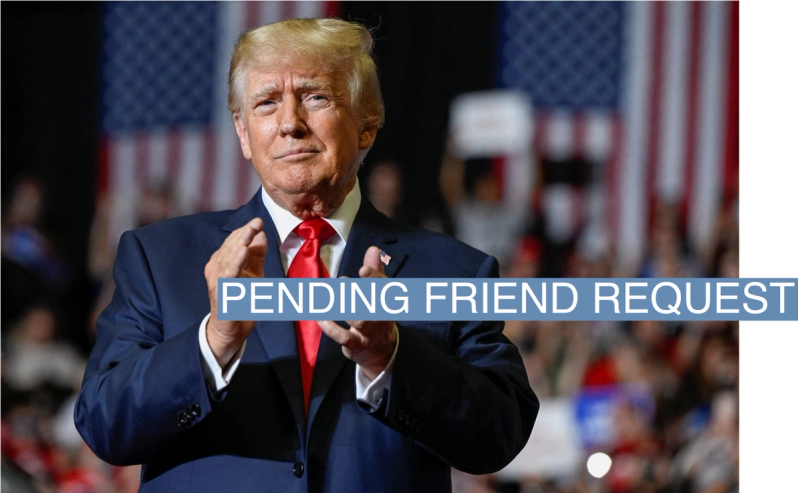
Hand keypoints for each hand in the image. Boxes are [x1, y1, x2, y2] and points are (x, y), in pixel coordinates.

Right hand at [204, 217, 266, 366]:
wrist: (231, 330)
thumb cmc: (242, 300)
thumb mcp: (253, 273)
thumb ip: (257, 255)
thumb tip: (262, 233)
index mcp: (223, 261)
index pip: (234, 241)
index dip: (246, 230)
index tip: (259, 220)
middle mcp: (216, 268)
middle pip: (230, 246)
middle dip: (244, 233)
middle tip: (256, 222)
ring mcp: (217, 280)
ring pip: (227, 258)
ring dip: (238, 244)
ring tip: (249, 232)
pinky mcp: (220, 293)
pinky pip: (228, 275)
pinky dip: (235, 263)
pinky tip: (243, 253)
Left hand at [318, 246, 397, 379]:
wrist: (382, 351)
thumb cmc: (377, 315)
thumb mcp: (379, 293)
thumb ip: (375, 271)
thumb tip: (373, 249)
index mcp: (387, 300)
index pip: (383, 287)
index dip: (374, 278)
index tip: (363, 269)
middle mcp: (380, 316)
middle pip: (371, 303)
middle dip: (356, 292)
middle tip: (341, 281)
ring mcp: (369, 332)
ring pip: (357, 320)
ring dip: (342, 307)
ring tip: (328, 295)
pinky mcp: (356, 344)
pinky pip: (343, 336)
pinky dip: (331, 327)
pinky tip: (320, 316)